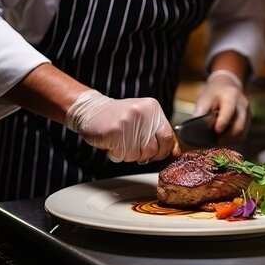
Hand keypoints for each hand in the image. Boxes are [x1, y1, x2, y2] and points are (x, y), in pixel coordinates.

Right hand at [66, 90, 180, 162]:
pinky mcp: (115, 131)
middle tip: (132, 147)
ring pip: (137, 155)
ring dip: (128, 154)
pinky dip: (116, 154)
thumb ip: (156, 132)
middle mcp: (143, 114)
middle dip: (143, 155)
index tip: (156, 154)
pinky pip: (122, 155)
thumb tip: (173, 153)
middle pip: (154, 150)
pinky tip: (112, 142)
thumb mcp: (142, 118)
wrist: (91, 109)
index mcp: (153, 109)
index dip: (163, 151)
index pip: (168, 137)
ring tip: (120, 142)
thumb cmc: (117, 117)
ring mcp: (129, 122)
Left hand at [194, 70, 250, 144]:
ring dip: (231, 140)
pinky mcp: (248, 120)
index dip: (222, 123)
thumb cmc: (213, 94)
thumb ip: (200, 114)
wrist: (227, 85)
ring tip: (219, 141)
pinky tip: (225, 139)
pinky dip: (234, 139)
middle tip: (216, 141)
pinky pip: (243, 133)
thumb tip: (193, 131)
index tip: (215, 131)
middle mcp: (242, 105)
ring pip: (242, 132)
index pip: (229, 110)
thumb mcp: (204, 99)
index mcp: (231, 96)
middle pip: (239, 126)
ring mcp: (248, 113)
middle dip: (227, 137)